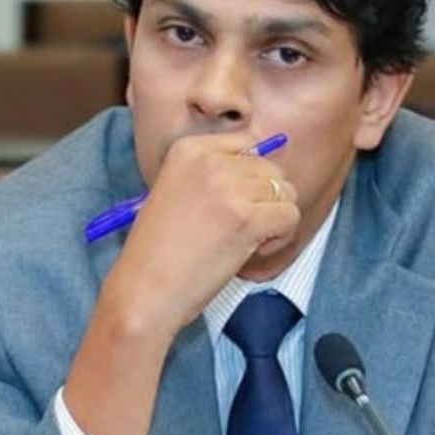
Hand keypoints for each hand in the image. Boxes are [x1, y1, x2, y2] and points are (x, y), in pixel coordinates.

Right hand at [102, 132, 300, 335]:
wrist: (144, 290)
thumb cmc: (159, 252)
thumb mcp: (177, 192)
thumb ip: (214, 174)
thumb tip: (265, 166)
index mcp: (189, 149)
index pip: (248, 143)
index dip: (251, 177)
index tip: (233, 204)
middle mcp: (210, 161)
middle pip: (271, 169)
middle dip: (265, 200)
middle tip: (240, 229)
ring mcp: (230, 187)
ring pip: (286, 193)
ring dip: (275, 220)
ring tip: (246, 242)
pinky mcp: (248, 218)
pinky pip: (290, 216)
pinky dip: (280, 238)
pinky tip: (252, 252)